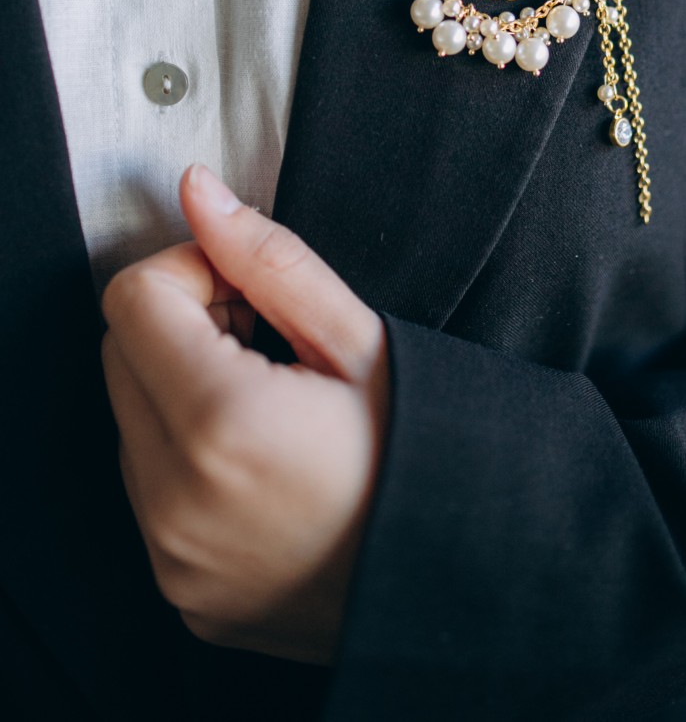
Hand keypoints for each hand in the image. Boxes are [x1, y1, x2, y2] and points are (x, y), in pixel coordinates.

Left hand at [100, 163, 388, 664]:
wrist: (464, 577)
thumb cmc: (427, 453)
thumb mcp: (360, 340)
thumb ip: (266, 258)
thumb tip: (197, 192)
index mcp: (221, 425)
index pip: (133, 298)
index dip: (193, 272)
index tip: (250, 290)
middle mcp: (177, 502)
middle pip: (120, 356)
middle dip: (183, 325)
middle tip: (267, 338)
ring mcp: (174, 558)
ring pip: (131, 425)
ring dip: (183, 392)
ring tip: (274, 404)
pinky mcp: (184, 593)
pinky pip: (151, 496)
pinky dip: (190, 463)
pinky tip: (267, 463)